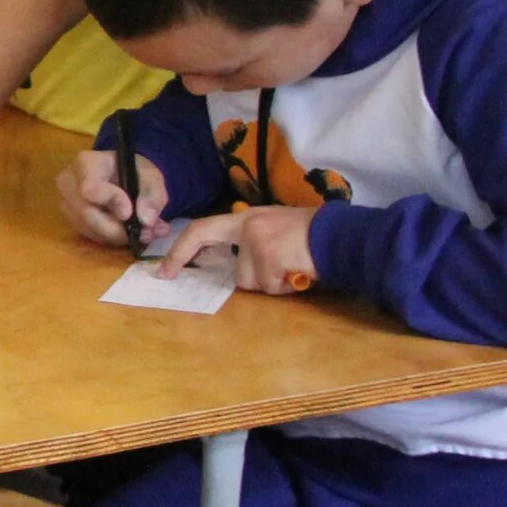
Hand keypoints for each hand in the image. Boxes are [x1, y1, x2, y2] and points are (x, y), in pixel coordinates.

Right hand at [58, 150, 170, 249]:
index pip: (90, 188)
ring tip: (145, 233)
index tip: (129, 212)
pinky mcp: (72, 220)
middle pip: (86, 214)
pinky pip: (90, 236)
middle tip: (145, 233)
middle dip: (117, 229)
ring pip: (88, 229)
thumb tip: (146, 220)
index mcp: (86, 163)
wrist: (125, 176)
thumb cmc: (135, 171)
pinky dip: (112, 239)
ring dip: (118, 236)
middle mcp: (68, 182)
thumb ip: (152, 196)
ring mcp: (67, 203)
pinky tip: (130, 233)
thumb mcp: (151, 177)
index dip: (110, 202)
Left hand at [161, 206, 317, 295]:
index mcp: (245, 218)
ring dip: (273, 284)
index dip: (181, 250)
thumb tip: (233, 266)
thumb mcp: (274, 227)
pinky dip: (287, 287)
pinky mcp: (270, 259)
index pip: (201, 230)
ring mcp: (257, 243)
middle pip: (236, 272)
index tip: (165, 270)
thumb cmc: (312, 233)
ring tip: (294, 268)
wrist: (341, 233)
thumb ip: (251, 240)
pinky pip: (271, 288)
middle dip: (236, 274)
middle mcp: (247, 227)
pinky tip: (300, 272)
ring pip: (252, 283)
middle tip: (206, 274)